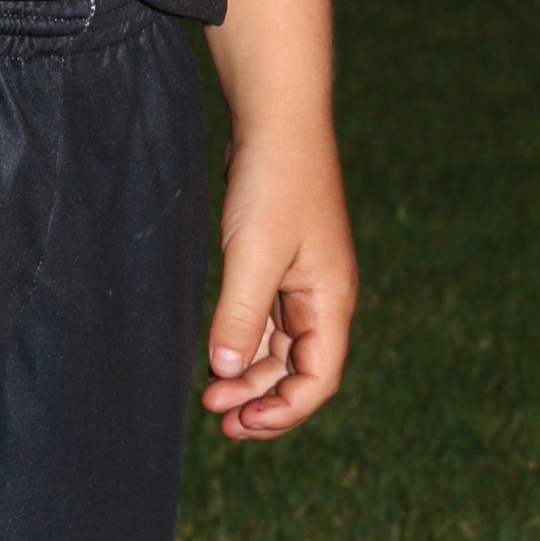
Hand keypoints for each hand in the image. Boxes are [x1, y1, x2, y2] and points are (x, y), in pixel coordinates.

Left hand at [199, 124, 356, 439]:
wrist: (276, 118)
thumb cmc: (275, 181)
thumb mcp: (253, 253)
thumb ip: (240, 315)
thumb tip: (226, 374)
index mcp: (330, 299)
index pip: (318, 377)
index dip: (285, 409)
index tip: (243, 422)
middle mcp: (320, 296)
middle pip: (298, 369)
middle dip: (262, 399)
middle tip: (218, 419)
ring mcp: (299, 279)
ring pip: (278, 347)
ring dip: (249, 375)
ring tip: (210, 396)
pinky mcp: (276, 261)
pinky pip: (264, 318)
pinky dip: (243, 341)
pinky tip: (216, 356)